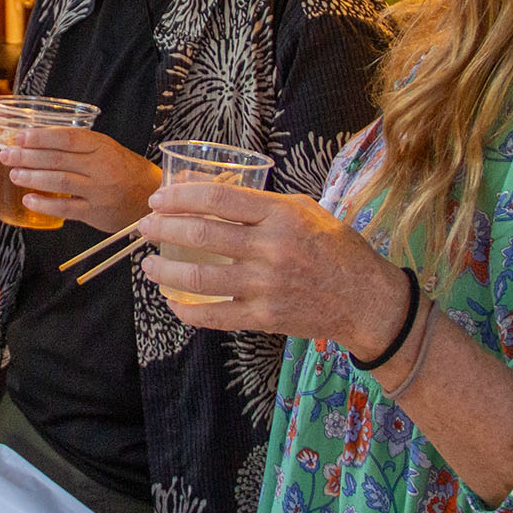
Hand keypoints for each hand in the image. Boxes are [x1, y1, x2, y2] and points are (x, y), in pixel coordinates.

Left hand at [1, 128, 157, 234]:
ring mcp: (99, 191)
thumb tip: (36, 141)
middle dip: (28, 157)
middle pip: (58, 159)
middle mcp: (101, 167)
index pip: (67, 138)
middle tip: (6, 155)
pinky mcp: (96, 212)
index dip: (41, 137)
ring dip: (32, 177)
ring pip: (59, 182)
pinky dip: (44, 204)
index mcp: (102, 146)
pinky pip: (66, 208)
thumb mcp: (105, 148)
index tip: (20, 137)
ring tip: (14, 174)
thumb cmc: (122, 168)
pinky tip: (28, 200)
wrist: (149, 195)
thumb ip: (77, 145)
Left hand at [137, 181, 410, 359]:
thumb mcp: (308, 211)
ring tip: (148, 266)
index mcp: (281, 216)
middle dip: (163, 230)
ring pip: (201, 279)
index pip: (219, 200)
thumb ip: (265, 204)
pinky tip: (173, 303)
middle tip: (145, 228)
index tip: (159, 200)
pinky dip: (188, 311)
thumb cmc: (337, 249)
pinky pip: (215, 316)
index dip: (181, 198)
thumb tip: (219, 195)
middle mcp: (271, 249)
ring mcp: (266, 286)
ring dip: (166, 272)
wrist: (367, 301)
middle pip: (201, 236)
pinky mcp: (265, 317)